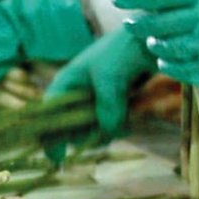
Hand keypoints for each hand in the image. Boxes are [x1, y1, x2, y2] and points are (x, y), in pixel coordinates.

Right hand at [44, 30, 157, 158]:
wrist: (151, 39)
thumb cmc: (122, 51)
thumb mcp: (110, 78)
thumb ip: (106, 108)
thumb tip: (107, 135)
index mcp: (66, 82)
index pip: (48, 114)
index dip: (49, 136)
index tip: (57, 159)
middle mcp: (77, 92)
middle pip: (69, 125)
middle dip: (83, 136)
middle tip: (101, 139)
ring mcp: (96, 97)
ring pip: (91, 127)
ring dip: (103, 133)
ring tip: (122, 127)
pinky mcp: (114, 101)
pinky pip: (109, 123)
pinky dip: (117, 128)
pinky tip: (129, 125)